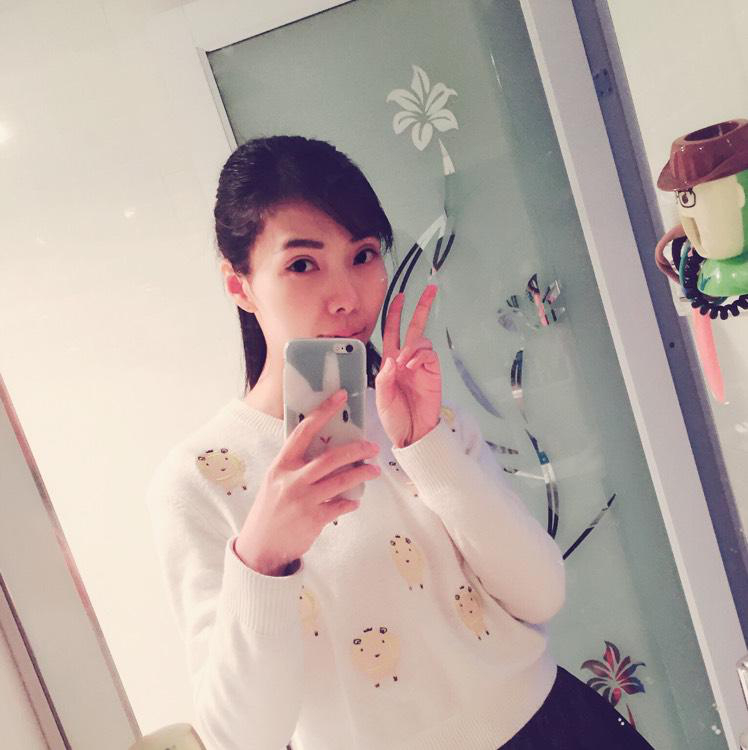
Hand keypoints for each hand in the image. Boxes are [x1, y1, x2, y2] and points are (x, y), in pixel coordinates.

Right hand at [235, 389, 380, 574]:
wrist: (260, 547)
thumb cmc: (271, 509)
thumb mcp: (276, 481)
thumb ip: (296, 466)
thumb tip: (325, 449)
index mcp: (281, 465)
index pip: (303, 431)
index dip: (323, 412)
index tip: (340, 396)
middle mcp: (291, 480)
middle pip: (330, 458)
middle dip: (356, 450)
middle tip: (372, 447)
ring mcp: (303, 501)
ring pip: (341, 481)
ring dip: (361, 474)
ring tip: (374, 471)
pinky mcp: (313, 520)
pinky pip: (340, 506)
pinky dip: (351, 503)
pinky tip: (355, 501)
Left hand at [375, 284, 441, 447]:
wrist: (412, 434)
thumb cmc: (395, 418)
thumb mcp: (382, 398)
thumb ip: (384, 378)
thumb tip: (393, 359)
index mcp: (391, 363)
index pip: (393, 332)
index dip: (395, 314)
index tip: (400, 296)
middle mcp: (407, 360)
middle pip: (415, 327)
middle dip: (421, 307)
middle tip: (430, 289)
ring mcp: (421, 366)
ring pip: (421, 340)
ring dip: (412, 346)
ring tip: (405, 363)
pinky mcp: (433, 373)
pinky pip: (429, 354)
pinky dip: (419, 356)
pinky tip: (412, 367)